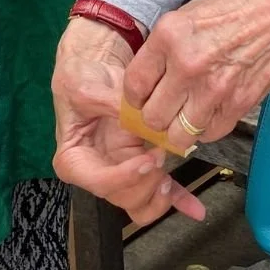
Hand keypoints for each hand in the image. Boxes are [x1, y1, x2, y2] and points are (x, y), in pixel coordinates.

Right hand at [52, 18, 205, 227]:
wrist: (98, 62)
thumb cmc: (82, 74)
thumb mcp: (88, 87)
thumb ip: (111, 106)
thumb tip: (137, 119)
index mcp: (75, 158)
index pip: (96, 182)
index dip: (122, 178)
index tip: (146, 159)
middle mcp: (99, 169)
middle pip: (122, 197)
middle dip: (145, 184)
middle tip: (162, 157)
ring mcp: (122, 168)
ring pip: (141, 201)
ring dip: (161, 196)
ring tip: (173, 178)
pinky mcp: (143, 163)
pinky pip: (161, 190)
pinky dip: (179, 199)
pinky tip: (194, 207)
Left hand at [124, 0, 269, 143]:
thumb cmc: (242, 4)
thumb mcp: (189, 14)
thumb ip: (166, 47)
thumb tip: (150, 76)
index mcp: (169, 35)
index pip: (133, 85)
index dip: (135, 97)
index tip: (142, 98)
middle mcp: (187, 64)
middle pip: (152, 117)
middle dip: (155, 117)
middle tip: (164, 110)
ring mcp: (215, 88)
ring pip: (179, 135)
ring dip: (179, 130)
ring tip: (185, 116)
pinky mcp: (240, 104)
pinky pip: (210, 134)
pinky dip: (207, 130)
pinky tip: (210, 113)